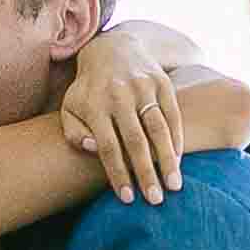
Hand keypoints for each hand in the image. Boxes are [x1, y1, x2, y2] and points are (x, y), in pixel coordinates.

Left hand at [62, 32, 184, 203]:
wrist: (112, 48)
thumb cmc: (89, 91)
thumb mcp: (70, 109)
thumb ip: (75, 133)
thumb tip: (94, 149)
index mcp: (95, 105)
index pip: (108, 146)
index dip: (118, 174)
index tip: (128, 199)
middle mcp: (120, 95)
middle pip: (135, 140)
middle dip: (146, 173)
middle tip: (155, 201)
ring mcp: (143, 87)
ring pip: (158, 128)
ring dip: (168, 159)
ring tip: (174, 186)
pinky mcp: (162, 83)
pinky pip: (173, 115)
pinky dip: (178, 139)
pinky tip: (179, 161)